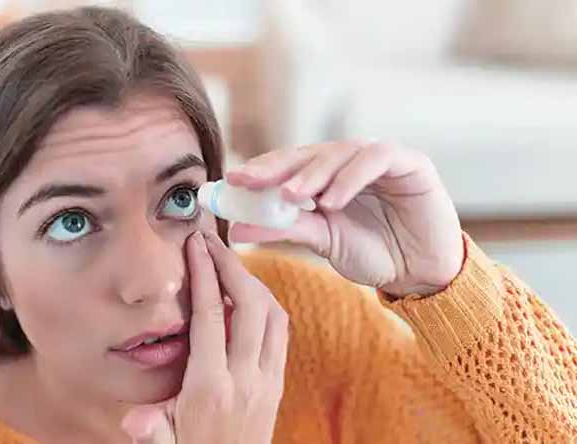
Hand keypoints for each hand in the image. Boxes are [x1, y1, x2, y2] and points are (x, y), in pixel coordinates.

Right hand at [121, 231, 287, 443]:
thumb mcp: (164, 442)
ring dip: (253, 282)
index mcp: (210, 387)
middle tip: (212, 242)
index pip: (211, 317)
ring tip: (228, 263)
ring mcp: (267, 379)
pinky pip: (280, 331)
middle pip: (250, 305)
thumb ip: (149, 428)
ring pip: (274, 314)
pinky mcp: (278, 382)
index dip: (205, 275)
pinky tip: (246, 296)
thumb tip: (132, 421)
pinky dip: (266, 304)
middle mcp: (245, 378)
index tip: (196, 246)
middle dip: (233, 266)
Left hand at [226, 141, 462, 295]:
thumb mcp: (322, 241)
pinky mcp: (410, 162)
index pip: (286, 164)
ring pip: (338, 152)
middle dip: (276, 167)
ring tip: (290, 196)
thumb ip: (283, 229)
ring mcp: (379, 158)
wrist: (422, 273)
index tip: (230, 182)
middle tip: (250, 181)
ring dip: (312, 174)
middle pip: (307, 152)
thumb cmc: (374, 253)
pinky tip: (331, 201)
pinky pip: (375, 159)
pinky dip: (350, 178)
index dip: (258, 170)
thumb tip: (236, 229)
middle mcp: (349, 161)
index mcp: (325, 176)